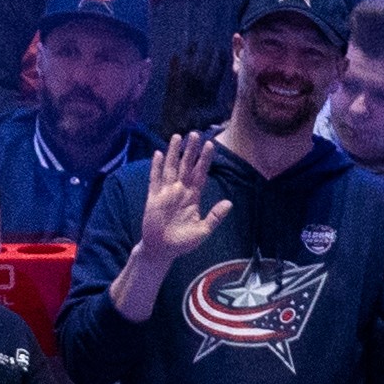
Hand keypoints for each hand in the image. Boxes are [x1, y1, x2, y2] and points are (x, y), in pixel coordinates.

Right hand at [135, 131, 231, 265]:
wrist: (162, 250)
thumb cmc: (183, 242)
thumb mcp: (203, 230)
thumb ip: (215, 216)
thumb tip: (229, 203)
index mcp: (193, 197)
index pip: (200, 174)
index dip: (204, 159)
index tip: (210, 145)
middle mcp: (180, 191)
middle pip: (186, 166)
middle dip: (190, 150)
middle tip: (195, 133)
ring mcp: (166, 193)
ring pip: (171, 168)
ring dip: (174, 153)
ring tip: (177, 137)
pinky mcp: (153, 198)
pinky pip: (155, 179)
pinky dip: (156, 167)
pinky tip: (158, 154)